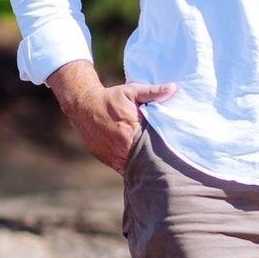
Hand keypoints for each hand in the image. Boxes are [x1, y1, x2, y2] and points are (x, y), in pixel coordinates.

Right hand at [46, 60, 175, 174]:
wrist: (83, 106)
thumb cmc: (111, 98)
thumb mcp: (132, 91)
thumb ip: (153, 92)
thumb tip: (174, 88)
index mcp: (130, 132)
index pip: (153, 147)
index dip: (165, 149)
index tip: (175, 149)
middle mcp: (121, 148)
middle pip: (144, 161)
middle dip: (155, 161)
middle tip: (169, 161)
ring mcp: (112, 157)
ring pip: (134, 168)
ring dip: (143, 167)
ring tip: (157, 166)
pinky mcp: (107, 161)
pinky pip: (123, 169)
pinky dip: (132, 168)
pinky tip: (141, 166)